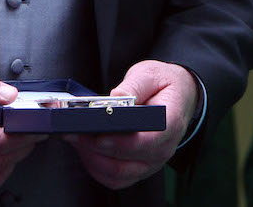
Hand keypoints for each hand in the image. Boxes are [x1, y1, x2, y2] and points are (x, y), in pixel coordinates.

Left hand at [65, 60, 199, 189]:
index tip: (98, 133)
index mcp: (170, 122)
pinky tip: (85, 148)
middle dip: (96, 148)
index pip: (147, 140)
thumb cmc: (163, 84)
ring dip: (93, 159)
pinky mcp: (139, 168)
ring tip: (76, 138)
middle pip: (127, 161)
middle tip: (74, 132)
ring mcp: (151, 162)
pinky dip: (96, 167)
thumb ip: (134, 85)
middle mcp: (163, 148)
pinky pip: (115, 178)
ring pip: (118, 174)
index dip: (121, 141)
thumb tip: (116, 98)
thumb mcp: (150, 74)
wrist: (177, 95)